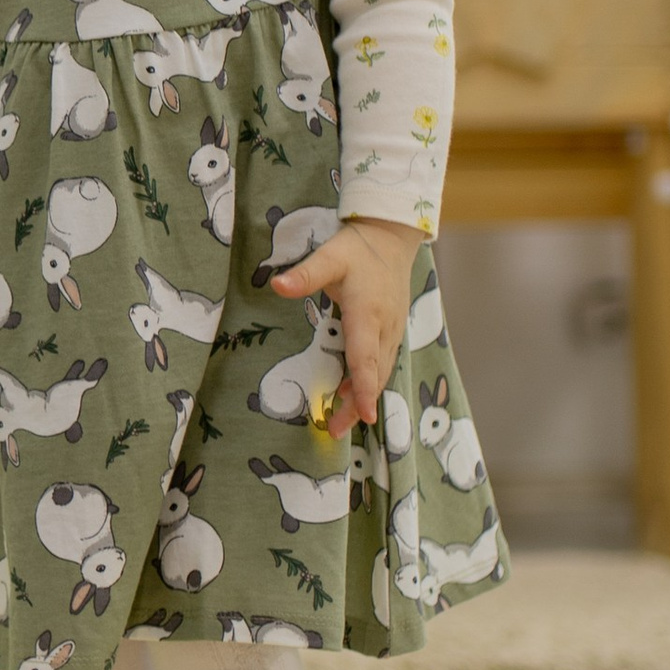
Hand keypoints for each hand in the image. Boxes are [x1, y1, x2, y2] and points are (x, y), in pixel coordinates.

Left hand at [271, 213, 418, 434]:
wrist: (392, 239)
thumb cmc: (359, 249)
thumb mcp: (330, 257)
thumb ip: (304, 274)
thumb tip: (277, 285)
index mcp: (368, 314)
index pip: (366, 359)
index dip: (363, 389)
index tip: (362, 416)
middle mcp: (385, 328)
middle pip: (373, 375)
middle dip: (357, 405)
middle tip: (335, 430)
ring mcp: (392, 331)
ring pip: (380, 372)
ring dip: (362, 396)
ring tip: (341, 420)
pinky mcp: (392, 331)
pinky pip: (382, 363)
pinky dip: (368, 381)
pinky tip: (350, 391)